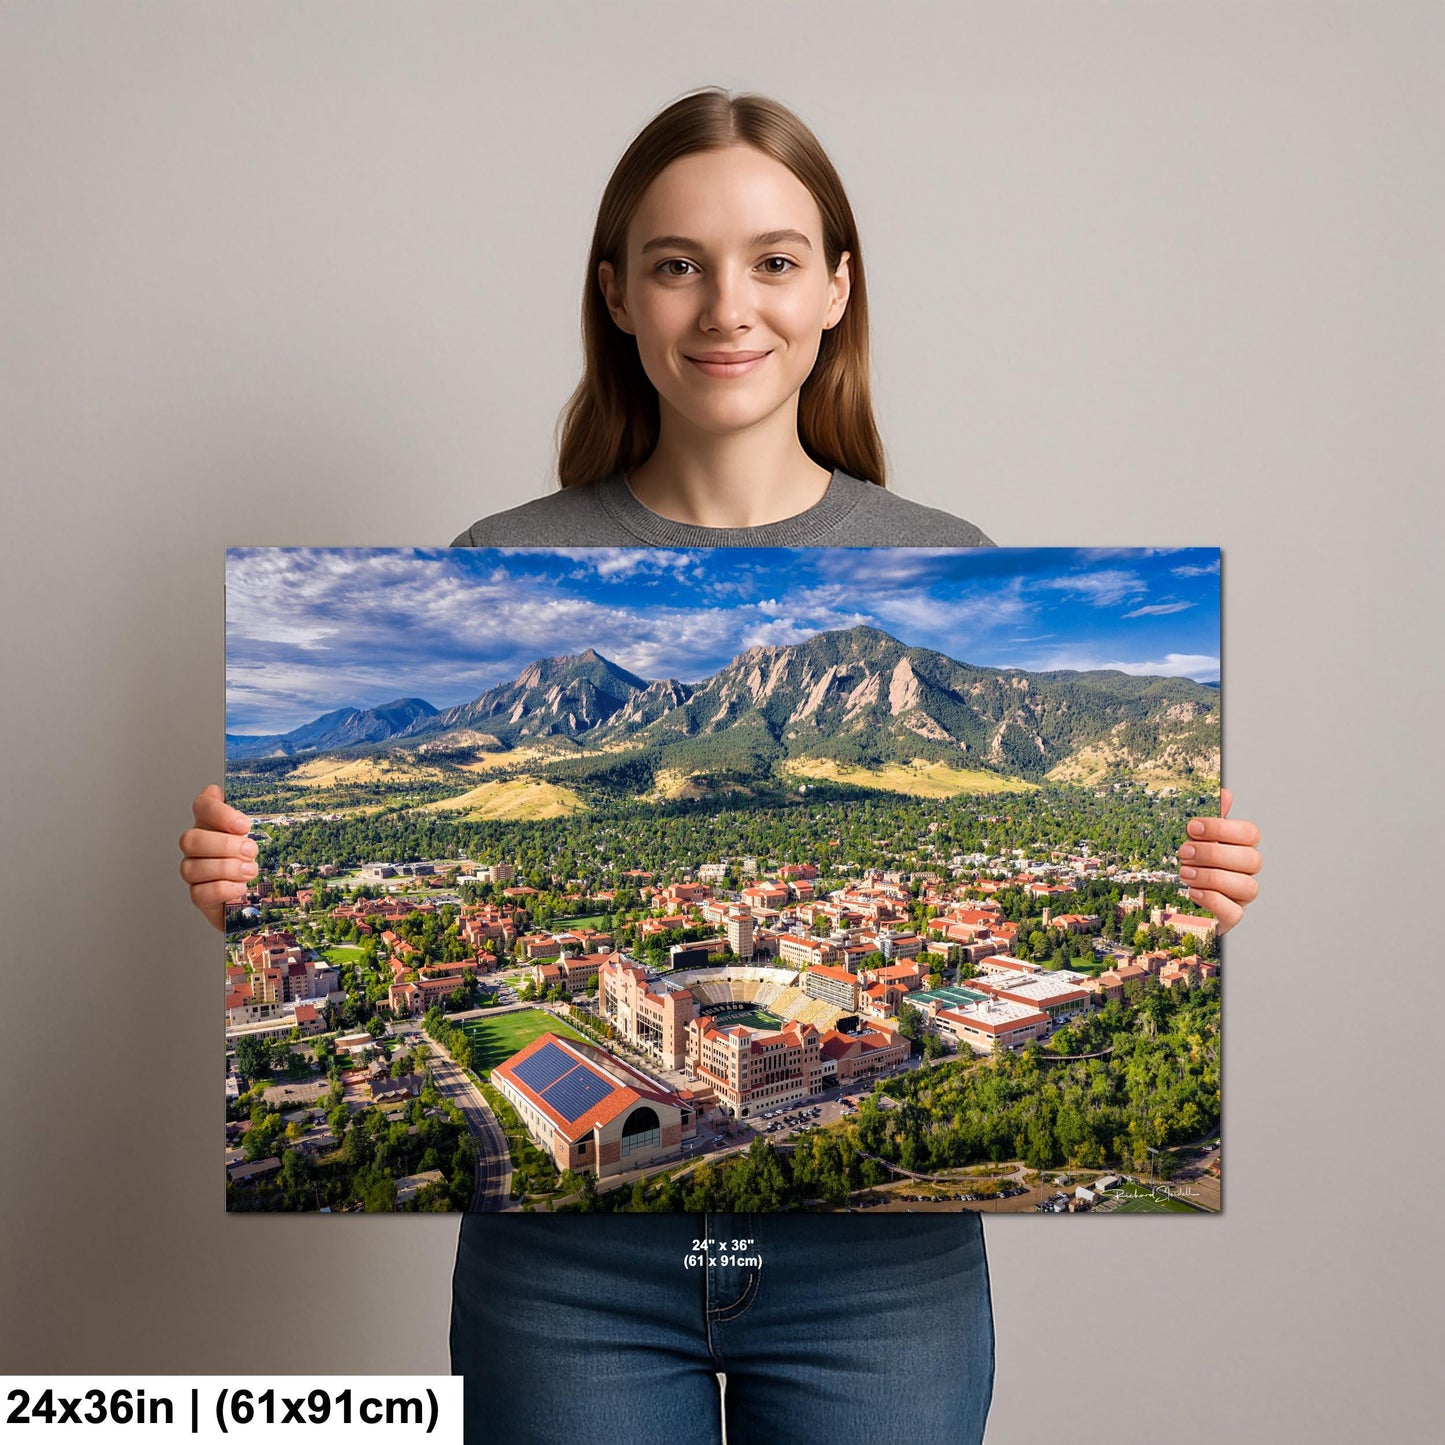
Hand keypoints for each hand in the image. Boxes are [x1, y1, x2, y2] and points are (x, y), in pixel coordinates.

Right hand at [178, 783, 257, 931]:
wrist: (258, 893)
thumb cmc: (257, 858)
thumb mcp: (263, 834)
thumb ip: (260, 818)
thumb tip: (277, 807)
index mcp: (211, 823)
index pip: (202, 806)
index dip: (218, 812)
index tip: (244, 825)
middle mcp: (197, 845)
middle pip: (190, 839)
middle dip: (224, 846)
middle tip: (251, 851)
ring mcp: (194, 871)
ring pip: (191, 867)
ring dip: (226, 868)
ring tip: (250, 871)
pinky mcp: (199, 895)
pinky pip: (200, 893)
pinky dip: (223, 889)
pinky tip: (241, 887)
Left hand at [1179, 787, 1260, 935]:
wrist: (1182, 901)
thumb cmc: (1194, 865)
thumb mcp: (1198, 840)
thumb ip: (1211, 820)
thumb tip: (1225, 792)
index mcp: (1241, 849)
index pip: (1250, 833)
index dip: (1222, 828)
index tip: (1192, 827)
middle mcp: (1246, 872)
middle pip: (1250, 859)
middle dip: (1214, 853)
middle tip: (1184, 851)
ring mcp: (1241, 897)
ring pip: (1246, 886)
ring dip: (1212, 876)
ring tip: (1185, 872)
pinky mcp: (1231, 918)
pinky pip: (1233, 912)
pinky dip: (1212, 900)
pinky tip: (1193, 891)